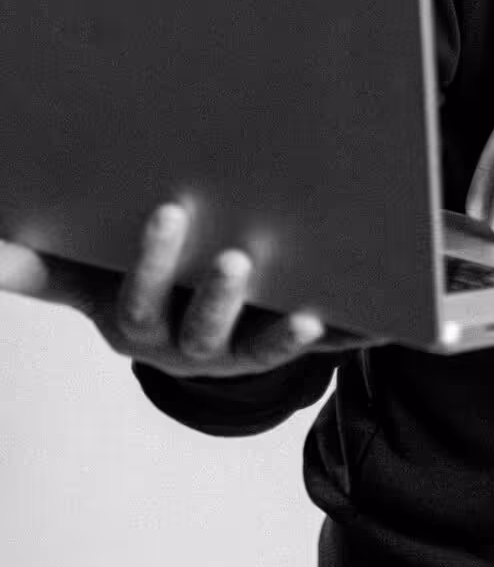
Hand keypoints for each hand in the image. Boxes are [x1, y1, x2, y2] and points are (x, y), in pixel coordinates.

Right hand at [0, 202, 371, 377]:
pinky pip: (323, 348)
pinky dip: (347, 337)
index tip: (168, 212)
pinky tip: (377, 325)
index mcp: (140, 326)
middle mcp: (190, 348)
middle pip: (203, 332)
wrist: (189, 328)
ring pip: (261, 349)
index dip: (154, 263)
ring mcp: (241, 354)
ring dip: (281, 333)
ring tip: (305, 311)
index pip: (140, 300)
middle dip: (219, 297)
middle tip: (237, 257)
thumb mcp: (89, 278)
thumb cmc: (137, 288)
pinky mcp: (287, 347)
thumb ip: (44, 267)